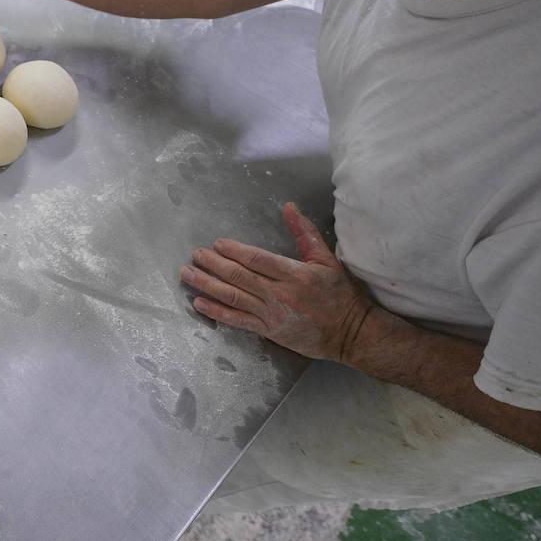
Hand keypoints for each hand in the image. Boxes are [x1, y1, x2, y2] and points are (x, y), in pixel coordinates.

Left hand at [180, 202, 375, 361]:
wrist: (352, 334)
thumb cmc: (340, 294)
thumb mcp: (327, 260)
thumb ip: (305, 233)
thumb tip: (288, 207)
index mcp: (295, 274)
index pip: (258, 260)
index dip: (235, 251)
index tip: (217, 244)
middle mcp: (280, 294)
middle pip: (240, 277)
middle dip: (214, 265)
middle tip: (195, 255)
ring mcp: (272, 314)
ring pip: (233, 297)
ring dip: (207, 285)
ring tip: (188, 274)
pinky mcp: (269, 331)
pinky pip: (238, 320)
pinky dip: (217, 312)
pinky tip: (199, 303)